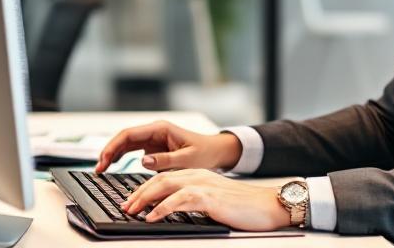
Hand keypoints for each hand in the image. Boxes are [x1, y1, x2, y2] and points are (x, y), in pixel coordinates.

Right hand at [94, 121, 242, 172]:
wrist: (215, 152)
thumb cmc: (204, 153)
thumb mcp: (187, 159)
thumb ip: (165, 160)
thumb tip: (143, 160)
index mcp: (160, 129)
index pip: (129, 134)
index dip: (113, 146)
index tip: (104, 160)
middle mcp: (153, 131)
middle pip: (123, 138)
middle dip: (108, 151)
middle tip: (98, 169)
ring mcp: (152, 138)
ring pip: (125, 144)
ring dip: (112, 155)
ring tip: (101, 170)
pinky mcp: (152, 147)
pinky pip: (131, 150)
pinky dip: (120, 157)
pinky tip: (112, 166)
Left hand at [120, 169, 290, 230]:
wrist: (268, 206)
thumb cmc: (244, 207)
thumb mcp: (214, 201)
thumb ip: (194, 201)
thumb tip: (171, 212)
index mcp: (199, 175)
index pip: (164, 177)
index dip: (144, 188)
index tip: (131, 200)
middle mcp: (199, 176)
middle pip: (160, 179)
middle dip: (139, 192)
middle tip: (125, 206)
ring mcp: (205, 185)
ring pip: (166, 186)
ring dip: (145, 199)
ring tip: (132, 211)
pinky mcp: (210, 198)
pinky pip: (180, 200)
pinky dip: (162, 208)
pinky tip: (152, 217)